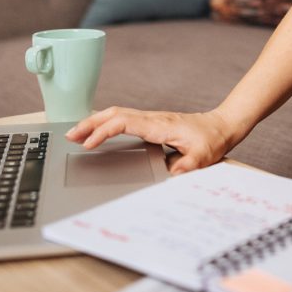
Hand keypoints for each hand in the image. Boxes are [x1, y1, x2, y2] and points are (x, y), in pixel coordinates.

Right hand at [65, 107, 243, 174]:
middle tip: (69, 136)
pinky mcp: (151, 122)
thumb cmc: (211, 140)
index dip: (103, 132)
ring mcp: (150, 118)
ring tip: (76, 134)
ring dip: (95, 121)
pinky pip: (123, 118)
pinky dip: (106, 122)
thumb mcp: (202, 158)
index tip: (89, 145)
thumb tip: (166, 177)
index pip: (124, 123)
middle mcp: (152, 119)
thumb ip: (184, 167)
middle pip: (114, 113)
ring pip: (116, 113)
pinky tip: (98, 131)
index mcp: (159, 126)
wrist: (221, 126)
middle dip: (90, 123)